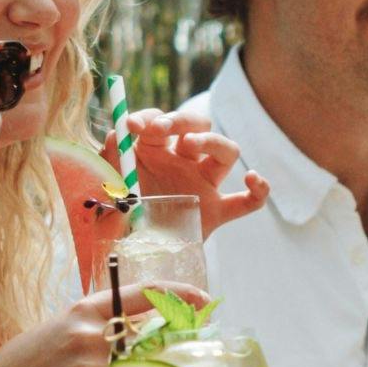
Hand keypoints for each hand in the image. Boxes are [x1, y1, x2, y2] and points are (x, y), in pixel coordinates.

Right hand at [0, 280, 209, 366]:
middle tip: (202, 352)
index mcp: (85, 308)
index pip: (144, 291)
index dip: (180, 293)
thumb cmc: (28, 365)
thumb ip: (98, 329)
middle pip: (153, 333)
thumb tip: (137, 333)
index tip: (204, 300)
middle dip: (180, 344)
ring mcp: (90, 361)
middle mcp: (90, 330)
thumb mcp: (62, 331)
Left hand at [127, 109, 270, 237]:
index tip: (132, 126)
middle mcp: (183, 162)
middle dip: (181, 120)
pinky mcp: (215, 212)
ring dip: (212, 140)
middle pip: (198, 126)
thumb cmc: (118, 209)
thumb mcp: (109, 178)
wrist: (128, 249)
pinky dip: (259, 190)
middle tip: (161, 129)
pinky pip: (247, 202)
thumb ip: (113, 153)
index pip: (161, 121)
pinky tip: (253, 179)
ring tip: (190, 142)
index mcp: (157, 150)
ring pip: (227, 152)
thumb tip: (120, 131)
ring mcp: (203, 185)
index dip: (149, 117)